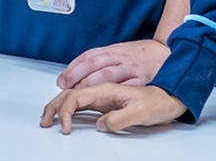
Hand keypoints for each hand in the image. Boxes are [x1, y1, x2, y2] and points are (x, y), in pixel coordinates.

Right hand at [39, 84, 185, 134]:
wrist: (171, 95)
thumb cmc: (158, 103)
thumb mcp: (142, 114)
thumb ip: (120, 119)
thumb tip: (100, 125)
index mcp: (108, 89)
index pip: (77, 97)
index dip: (65, 112)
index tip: (63, 128)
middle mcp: (103, 87)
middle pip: (70, 92)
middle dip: (54, 105)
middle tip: (44, 121)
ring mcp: (103, 91)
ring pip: (73, 92)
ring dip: (58, 102)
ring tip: (48, 114)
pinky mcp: (106, 97)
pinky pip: (81, 96)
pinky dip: (68, 100)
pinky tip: (64, 105)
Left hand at [57, 39, 169, 88]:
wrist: (166, 52)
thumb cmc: (139, 55)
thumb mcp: (119, 52)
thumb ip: (101, 61)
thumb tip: (77, 73)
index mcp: (112, 50)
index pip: (88, 56)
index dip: (72, 68)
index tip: (62, 79)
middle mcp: (120, 57)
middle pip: (94, 64)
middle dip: (77, 75)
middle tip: (65, 86)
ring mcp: (131, 67)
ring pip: (108, 73)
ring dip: (91, 83)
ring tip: (80, 92)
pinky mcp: (143, 78)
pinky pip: (126, 85)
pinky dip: (114, 91)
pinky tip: (105, 99)